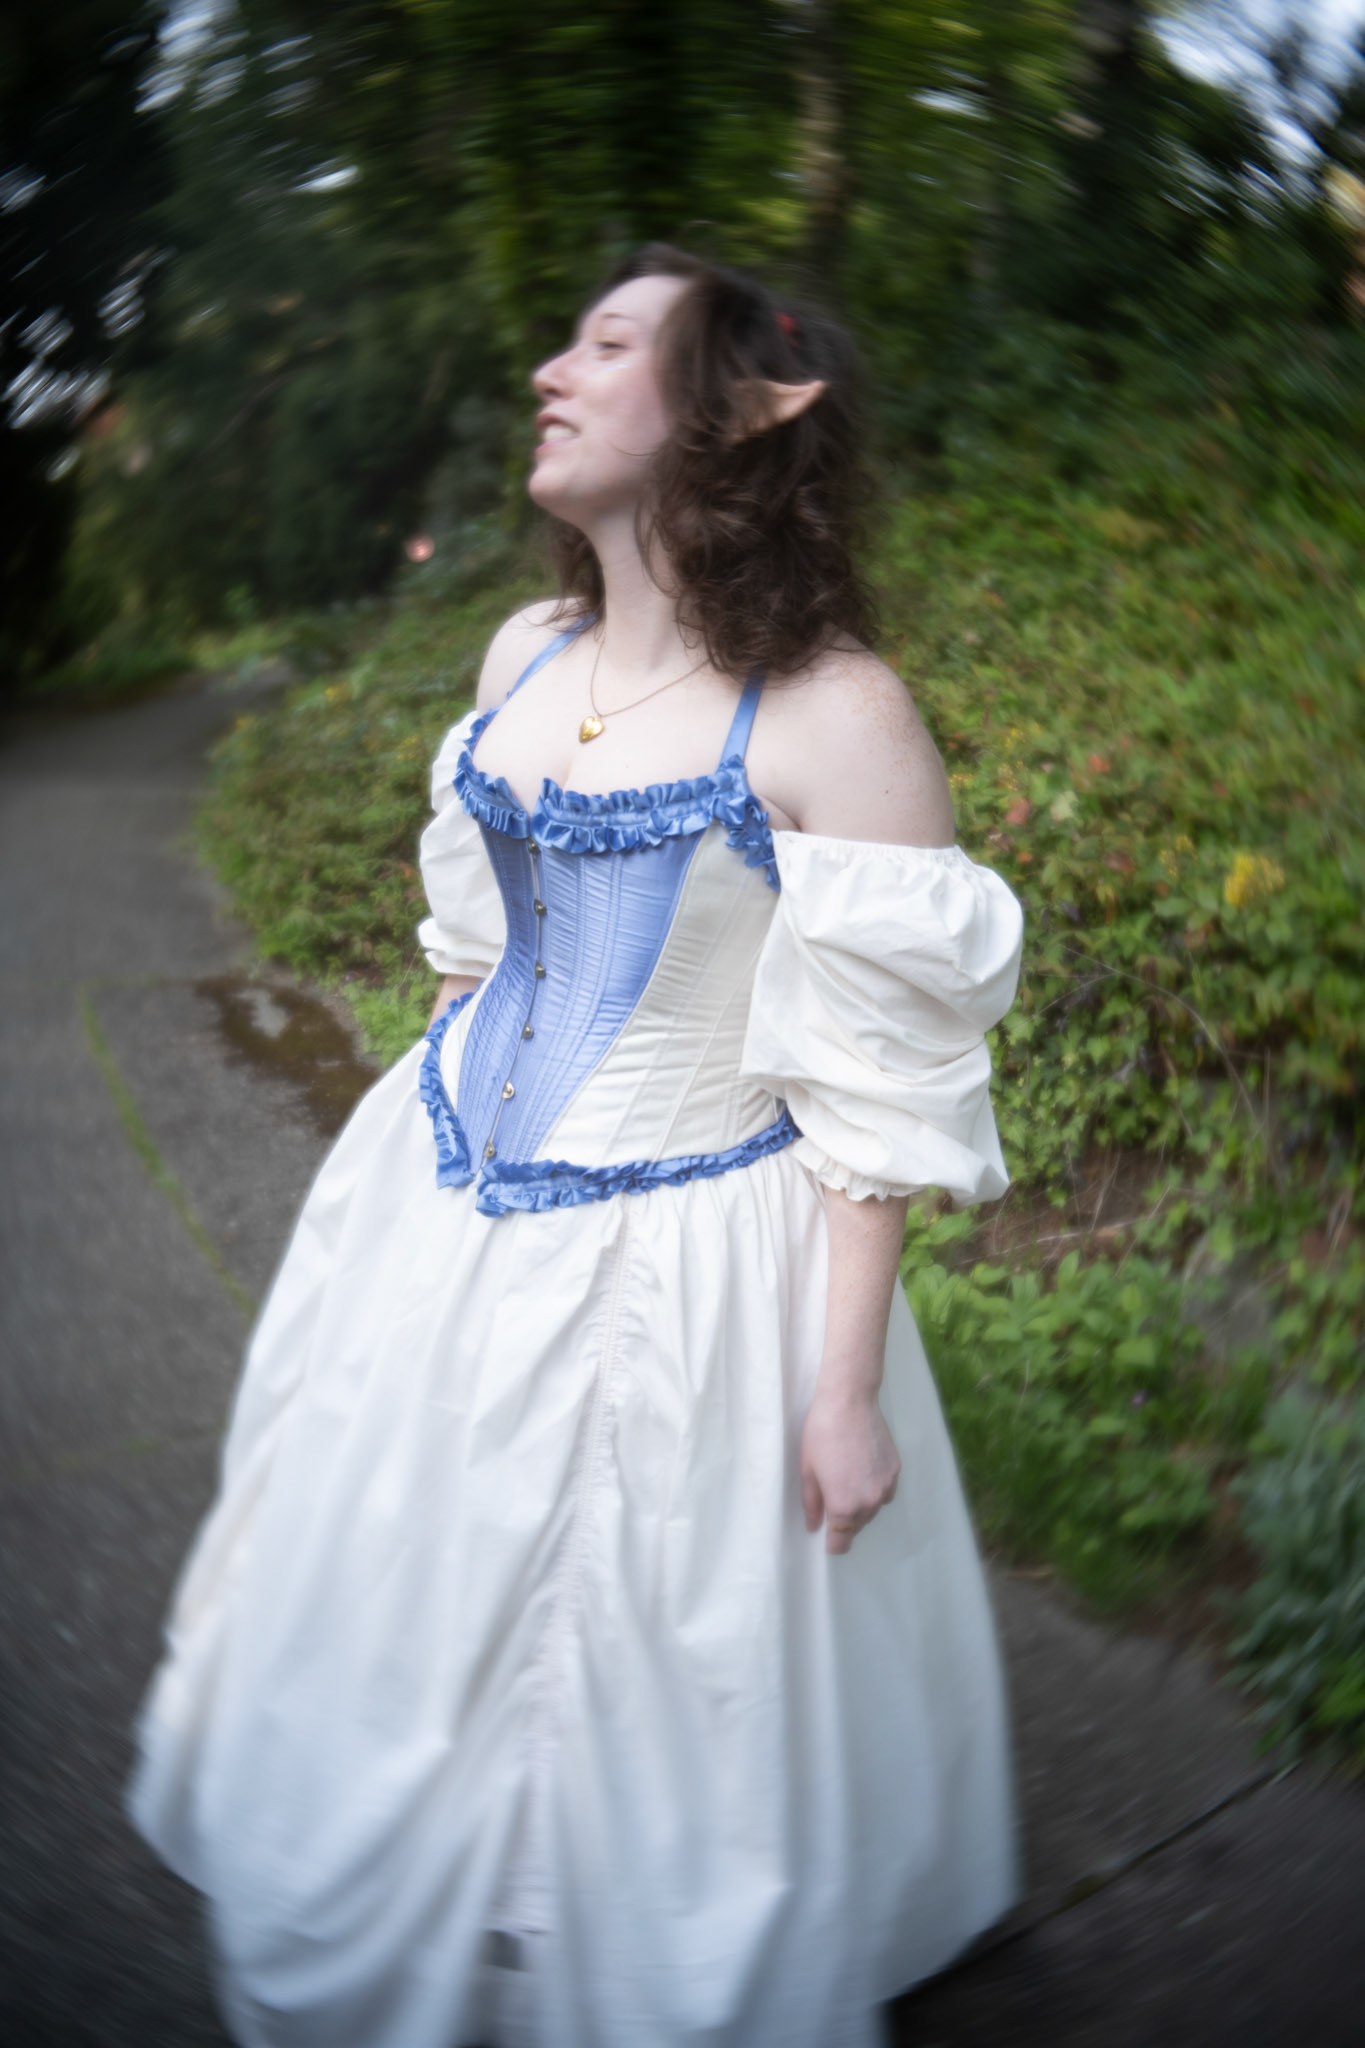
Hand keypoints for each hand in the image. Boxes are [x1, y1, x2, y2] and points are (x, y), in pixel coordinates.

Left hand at [800, 1386, 900, 1554]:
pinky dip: (875, 1490)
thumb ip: (812, 1504)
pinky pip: (885, 1492)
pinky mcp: (896, 1472)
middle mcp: (869, 1502)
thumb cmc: (821, 1434)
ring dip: (861, 1505)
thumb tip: (813, 1526)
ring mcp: (886, 1487)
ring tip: (848, 1481)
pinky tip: (863, 1470)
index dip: (833, 1544)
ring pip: (873, 1510)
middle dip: (845, 1521)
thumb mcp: (808, 1470)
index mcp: (844, 1506)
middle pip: (857, 1526)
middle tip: (832, 1496)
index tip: (827, 1539)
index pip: (841, 1543)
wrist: (850, 1402)